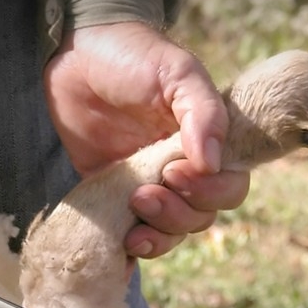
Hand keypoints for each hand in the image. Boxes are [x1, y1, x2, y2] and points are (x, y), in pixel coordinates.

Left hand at [43, 22, 249, 257]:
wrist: (78, 62)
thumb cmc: (133, 59)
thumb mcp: (176, 74)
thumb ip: (202, 113)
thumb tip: (211, 164)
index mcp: (206, 145)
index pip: (229, 188)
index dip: (209, 192)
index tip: (174, 172)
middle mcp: (181, 173)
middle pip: (200, 218)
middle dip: (176, 215)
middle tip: (142, 194)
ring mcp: (147, 189)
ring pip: (169, 234)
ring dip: (156, 236)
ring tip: (132, 210)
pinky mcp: (113, 201)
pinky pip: (131, 237)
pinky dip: (130, 248)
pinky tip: (121, 244)